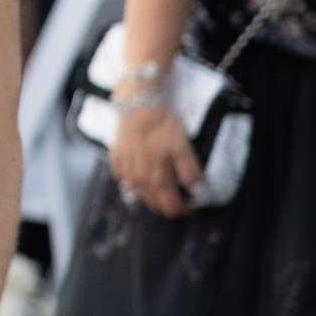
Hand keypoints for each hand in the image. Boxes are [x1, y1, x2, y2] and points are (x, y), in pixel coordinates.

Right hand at [109, 101, 201, 216]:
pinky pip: (123, 178)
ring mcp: (126, 169)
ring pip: (138, 195)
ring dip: (151, 198)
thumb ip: (190, 172)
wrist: (138, 104)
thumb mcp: (183, 147)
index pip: (172, 206)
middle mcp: (140, 179)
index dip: (185, 210)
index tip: (193, 208)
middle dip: (169, 207)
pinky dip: (132, 183)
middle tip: (181, 202)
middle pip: (154, 204)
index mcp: (158, 178)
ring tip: (162, 193)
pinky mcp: (116, 158)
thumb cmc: (163, 124)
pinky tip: (138, 177)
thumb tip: (198, 194)